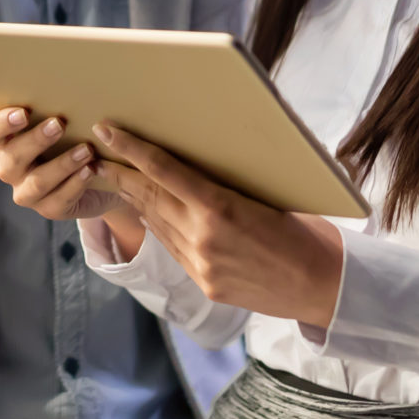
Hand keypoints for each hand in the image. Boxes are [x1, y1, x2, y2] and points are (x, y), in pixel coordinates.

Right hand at [0, 107, 125, 223]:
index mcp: (6, 139)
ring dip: (61, 164)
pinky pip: (57, 201)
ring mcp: (27, 191)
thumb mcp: (65, 117)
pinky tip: (90, 171)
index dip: (0, 123)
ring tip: (86, 150)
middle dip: (35, 140)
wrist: (103, 173)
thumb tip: (59, 75)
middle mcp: (11, 166)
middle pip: (12, 156)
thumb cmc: (76, 134)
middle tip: (58, 124)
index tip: (23, 113)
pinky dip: (75, 185)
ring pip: (36, 182)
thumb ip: (53, 102)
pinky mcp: (49, 209)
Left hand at [90, 124, 343, 328]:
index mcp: (220, 208)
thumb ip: (225, 188)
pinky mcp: (204, 284)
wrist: (322, 287)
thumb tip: (196, 167)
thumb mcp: (267, 197)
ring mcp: (200, 265)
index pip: (163, 170)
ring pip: (156, 224)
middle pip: (149, 196)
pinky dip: (157, 226)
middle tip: (96, 154)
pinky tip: (149, 213)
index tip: (106, 131)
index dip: (130, 149)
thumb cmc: (304, 232)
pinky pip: (172, 247)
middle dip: (120, 173)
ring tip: (116, 179)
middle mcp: (202, 237)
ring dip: (134, 200)